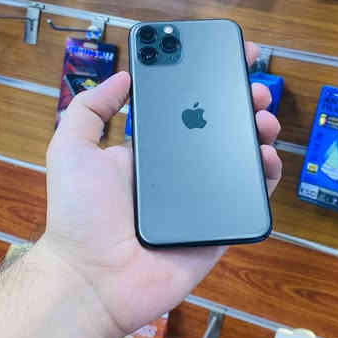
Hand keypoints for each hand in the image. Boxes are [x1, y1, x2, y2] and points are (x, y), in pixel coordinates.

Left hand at [43, 42, 281, 337]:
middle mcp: (181, 171)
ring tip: (263, 118)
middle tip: (254, 89)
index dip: (208, 85)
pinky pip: (251, 197)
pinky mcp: (222, 225)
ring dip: (259, 132)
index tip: (227, 60)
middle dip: (242, 103)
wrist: (94, 277)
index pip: (187, 111)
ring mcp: (204, 199)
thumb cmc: (80, 213)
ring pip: (242, 159)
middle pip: (221, 131)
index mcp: (152, 152)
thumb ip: (90, 108)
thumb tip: (124, 75)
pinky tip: (264, 155)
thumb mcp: (71, 148)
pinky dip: (265, 174)